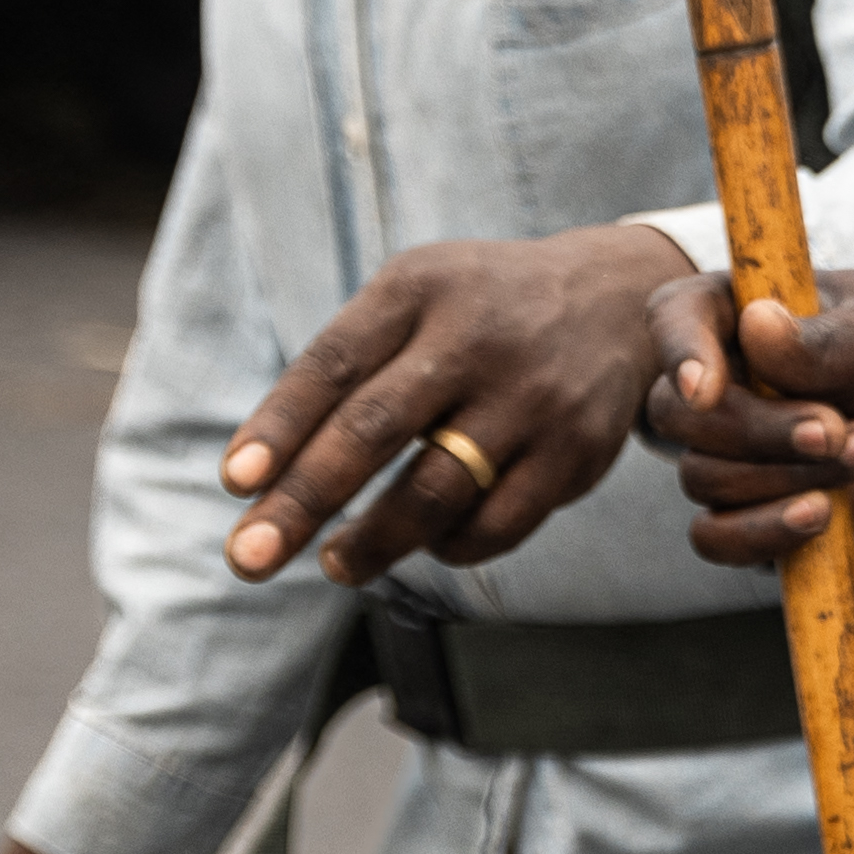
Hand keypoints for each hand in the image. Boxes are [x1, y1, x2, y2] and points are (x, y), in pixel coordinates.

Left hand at [215, 224, 727, 587]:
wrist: (617, 298)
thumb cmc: (480, 311)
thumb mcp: (415, 297)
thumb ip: (345, 367)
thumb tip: (258, 478)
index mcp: (421, 288)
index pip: (334, 363)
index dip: (280, 425)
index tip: (236, 482)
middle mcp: (478, 335)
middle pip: (373, 428)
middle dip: (303, 501)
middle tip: (248, 558)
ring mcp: (532, 395)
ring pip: (435, 490)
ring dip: (372, 542)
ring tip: (334, 565)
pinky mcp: (577, 449)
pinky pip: (498, 523)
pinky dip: (450, 545)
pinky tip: (430, 542)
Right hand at [644, 275, 853, 564]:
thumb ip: (830, 341)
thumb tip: (755, 328)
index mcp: (753, 309)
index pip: (677, 317)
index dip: (679, 351)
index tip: (709, 386)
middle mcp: (736, 378)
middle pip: (682, 416)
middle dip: (758, 432)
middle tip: (837, 429)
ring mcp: (747, 448)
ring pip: (706, 478)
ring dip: (785, 479)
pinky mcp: (766, 506)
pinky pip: (718, 537)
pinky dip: (760, 534)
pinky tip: (822, 516)